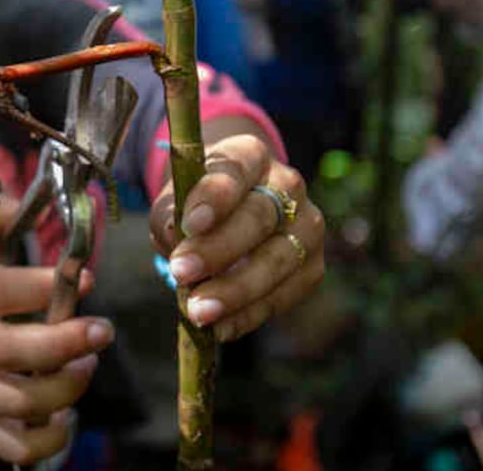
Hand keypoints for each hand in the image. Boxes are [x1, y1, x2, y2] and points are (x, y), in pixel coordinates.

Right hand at [0, 198, 114, 464]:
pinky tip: (64, 415)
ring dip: (66, 388)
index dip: (45, 283)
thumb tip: (37, 199)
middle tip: (102, 331)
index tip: (85, 277)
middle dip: (65, 343)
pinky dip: (48, 441)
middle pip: (9, 351)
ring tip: (86, 366)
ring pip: (19, 402)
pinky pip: (14, 447)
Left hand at [149, 134, 325, 342]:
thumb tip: (175, 238)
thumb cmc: (197, 205)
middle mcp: (288, 185)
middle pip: (258, 217)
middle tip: (182, 273)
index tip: (191, 223)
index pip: (236, 170)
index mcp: (249, 156)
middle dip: (218, 250)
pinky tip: (221, 327)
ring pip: (277, 259)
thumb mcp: (175, 200)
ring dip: (235, 290)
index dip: (215, 196)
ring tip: (198, 312)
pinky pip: (284, 294)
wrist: (233, 217)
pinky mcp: (313, 266)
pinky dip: (249, 314)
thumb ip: (170, 215)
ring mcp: (307, 226)